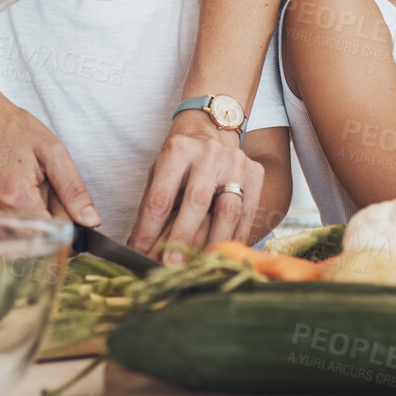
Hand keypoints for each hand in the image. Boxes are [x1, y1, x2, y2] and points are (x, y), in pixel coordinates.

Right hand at [0, 86, 99, 226]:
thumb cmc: (8, 130)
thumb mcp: (51, 151)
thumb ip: (73, 190)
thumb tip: (91, 220)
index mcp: (16, 199)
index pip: (50, 237)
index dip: (61, 227)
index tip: (60, 211)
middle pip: (29, 240)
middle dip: (41, 224)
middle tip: (35, 192)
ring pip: (9, 240)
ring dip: (20, 224)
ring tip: (15, 190)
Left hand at [127, 113, 265, 262]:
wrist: (212, 129)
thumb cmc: (180, 159)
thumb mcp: (159, 174)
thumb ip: (152, 209)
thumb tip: (140, 249)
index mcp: (178, 149)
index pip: (161, 196)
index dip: (149, 228)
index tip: (140, 254)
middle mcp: (209, 152)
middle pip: (197, 201)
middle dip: (183, 237)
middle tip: (172, 266)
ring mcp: (236, 162)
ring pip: (228, 209)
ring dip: (214, 242)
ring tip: (202, 266)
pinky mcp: (255, 173)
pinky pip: (248, 212)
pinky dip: (236, 237)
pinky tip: (225, 255)